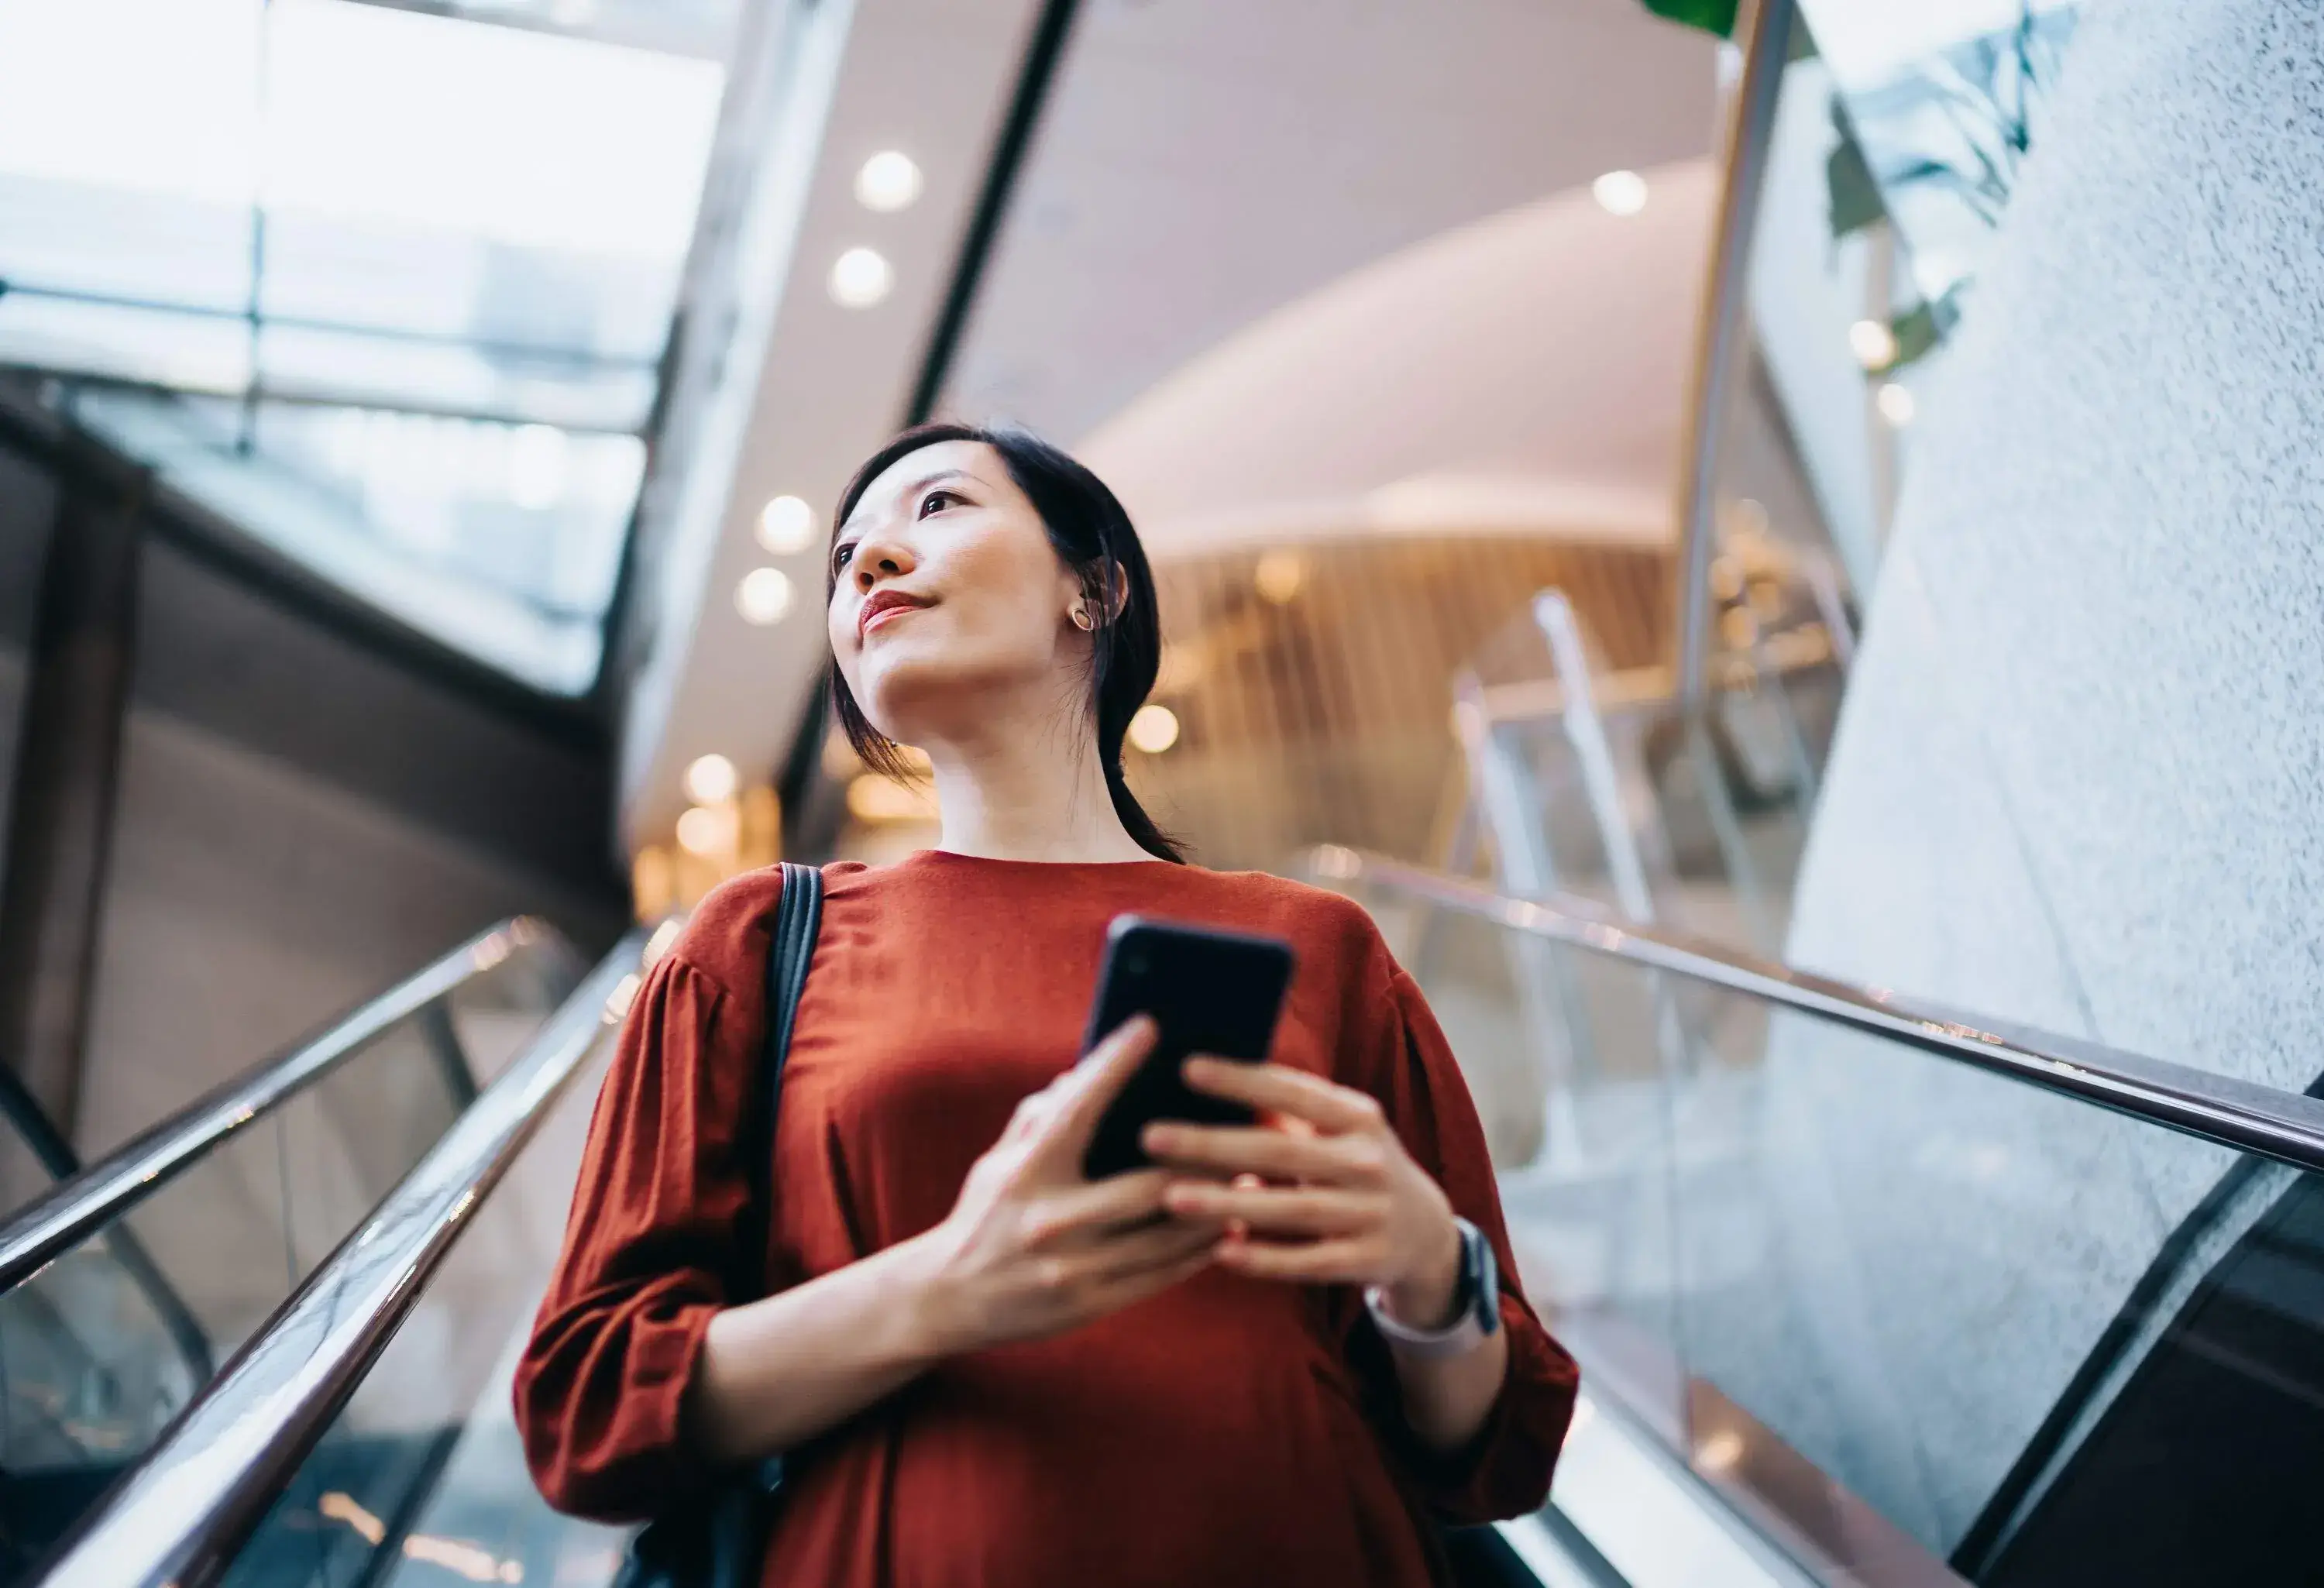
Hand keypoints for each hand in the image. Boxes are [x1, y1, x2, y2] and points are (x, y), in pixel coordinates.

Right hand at [912, 1018, 1223, 1354]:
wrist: (946, 1299)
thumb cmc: (983, 1215)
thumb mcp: (997, 1161)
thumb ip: (1039, 1116)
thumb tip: (1084, 1074)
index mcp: (1025, 1171)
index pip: (1077, 1108)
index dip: (1115, 1065)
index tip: (1151, 1027)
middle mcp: (1048, 1219)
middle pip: (1147, 1186)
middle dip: (1203, 1163)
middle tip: (1243, 1136)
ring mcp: (1070, 1267)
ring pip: (1164, 1236)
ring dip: (1215, 1209)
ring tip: (1249, 1184)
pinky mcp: (1086, 1304)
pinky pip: (1159, 1276)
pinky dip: (1198, 1253)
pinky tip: (1225, 1232)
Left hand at [1141, 1060, 1465, 1328]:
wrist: (1427, 1233)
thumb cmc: (1357, 1165)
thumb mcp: (1342, 1130)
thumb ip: (1290, 1110)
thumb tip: (1209, 1078)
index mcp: (1358, 1117)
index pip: (1293, 1091)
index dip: (1241, 1080)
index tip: (1186, 1068)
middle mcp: (1368, 1161)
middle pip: (1280, 1151)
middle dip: (1213, 1144)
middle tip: (1152, 1136)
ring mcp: (1371, 1214)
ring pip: (1291, 1209)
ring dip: (1229, 1203)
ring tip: (1173, 1197)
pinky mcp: (1367, 1260)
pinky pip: (1308, 1261)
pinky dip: (1264, 1259)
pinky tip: (1219, 1252)